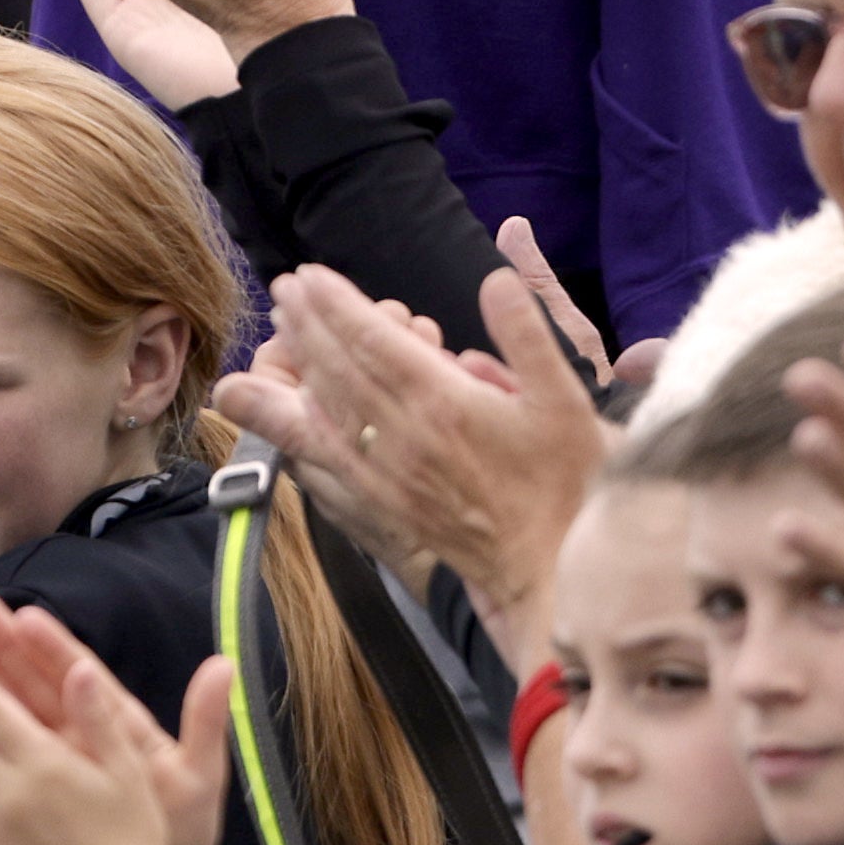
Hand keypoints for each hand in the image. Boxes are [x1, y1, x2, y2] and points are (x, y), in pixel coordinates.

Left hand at [220, 245, 605, 618]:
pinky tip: (289, 408)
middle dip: (307, 325)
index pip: (372, 342)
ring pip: (325, 411)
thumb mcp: (565, 398)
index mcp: (444, 403)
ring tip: (277, 331)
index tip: (309, 277)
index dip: (336, 306)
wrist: (549, 567)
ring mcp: (386, 474)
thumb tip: (494, 280)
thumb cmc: (565, 481)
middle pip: (338, 370)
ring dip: (297, 367)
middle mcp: (404, 437)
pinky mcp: (382, 504)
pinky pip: (328, 461)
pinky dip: (301, 428)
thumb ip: (527, 335)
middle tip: (285, 289)